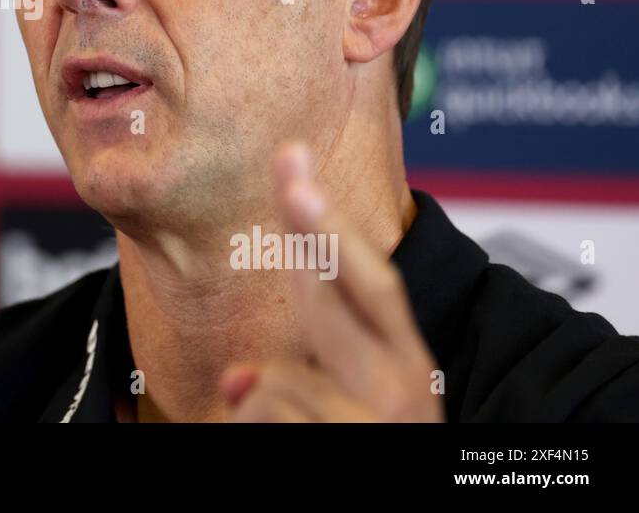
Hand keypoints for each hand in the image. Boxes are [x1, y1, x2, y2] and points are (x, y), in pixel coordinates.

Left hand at [221, 142, 442, 421]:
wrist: (395, 512)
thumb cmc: (354, 444)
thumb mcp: (336, 406)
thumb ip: (297, 379)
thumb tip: (236, 380)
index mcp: (400, 362)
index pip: (363, 277)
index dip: (327, 220)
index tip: (294, 163)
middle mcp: (404, 383)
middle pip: (348, 291)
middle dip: (318, 230)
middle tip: (297, 178)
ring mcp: (384, 414)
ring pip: (276, 380)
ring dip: (259, 406)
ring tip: (285, 433)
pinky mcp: (360, 436)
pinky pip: (267, 410)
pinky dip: (253, 423)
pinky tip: (277, 438)